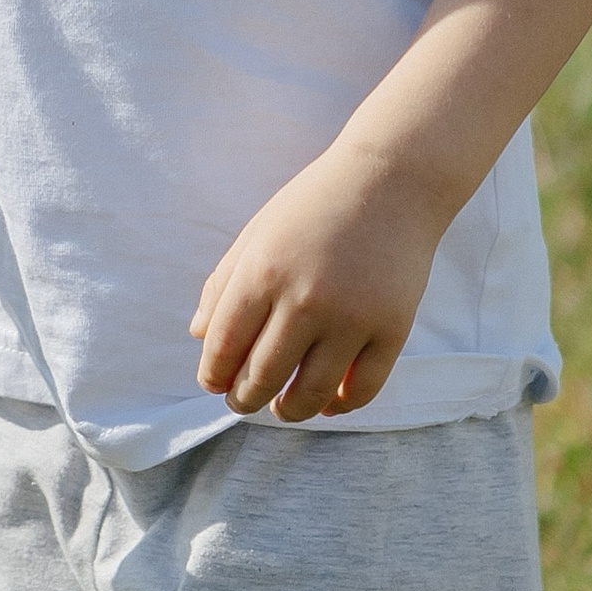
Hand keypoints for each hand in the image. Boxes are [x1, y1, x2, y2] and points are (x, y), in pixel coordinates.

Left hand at [190, 143, 446, 422]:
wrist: (391, 180)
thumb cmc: (315, 205)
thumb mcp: (257, 233)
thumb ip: (224, 283)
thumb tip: (199, 337)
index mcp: (262, 272)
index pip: (224, 345)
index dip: (214, 374)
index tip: (214, 384)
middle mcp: (304, 299)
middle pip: (262, 376)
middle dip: (245, 399)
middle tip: (242, 402)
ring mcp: (351, 318)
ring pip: (310, 392)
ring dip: (289, 411)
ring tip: (281, 408)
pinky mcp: (392, 329)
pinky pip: (363, 388)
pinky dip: (341, 405)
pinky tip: (326, 402)